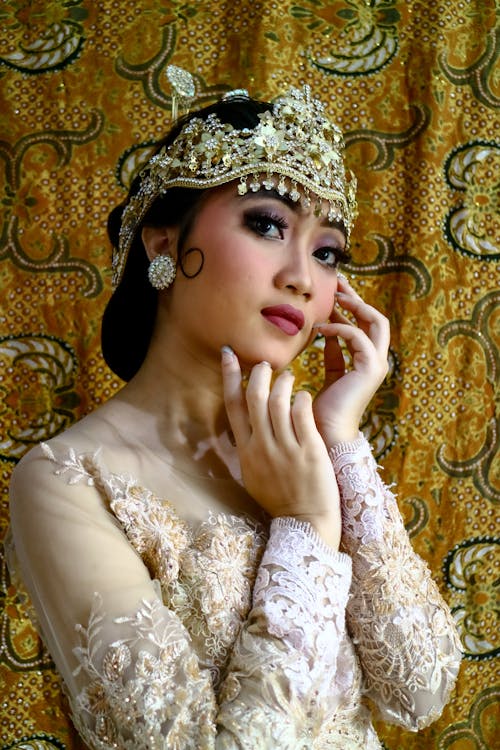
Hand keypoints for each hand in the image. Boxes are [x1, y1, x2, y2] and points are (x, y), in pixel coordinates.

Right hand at [222, 349, 341, 548]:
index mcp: (246, 451)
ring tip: (289, 376)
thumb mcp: (252, 475)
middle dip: (259, 374)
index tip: (229, 354)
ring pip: (279, 401)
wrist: (306, 522)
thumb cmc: (280, 498)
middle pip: (255, 398)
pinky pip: (302, 414)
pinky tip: (304, 396)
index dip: (230, 376)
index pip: (233, 406)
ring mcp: (285, 448)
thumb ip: (246, 449)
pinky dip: (301, 398)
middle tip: (267, 364)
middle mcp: (262, 447)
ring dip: (283, 382)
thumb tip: (240, 425)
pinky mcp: (309, 450)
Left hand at [312, 275, 389, 445]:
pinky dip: (340, 327)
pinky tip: (320, 328)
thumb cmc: (323, 409)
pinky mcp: (370, 369)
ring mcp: (377, 364)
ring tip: (333, 297)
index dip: (350, 307)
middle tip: (338, 282)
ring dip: (355, 305)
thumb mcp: (328, 374)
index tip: (333, 292)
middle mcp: (376, 361)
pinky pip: (358, 336)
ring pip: (376, 322)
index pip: (365, 326)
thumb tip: (323, 331)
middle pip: (376, 318)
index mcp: (367, 362)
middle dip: (357, 298)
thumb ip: (331, 354)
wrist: (325, 435)